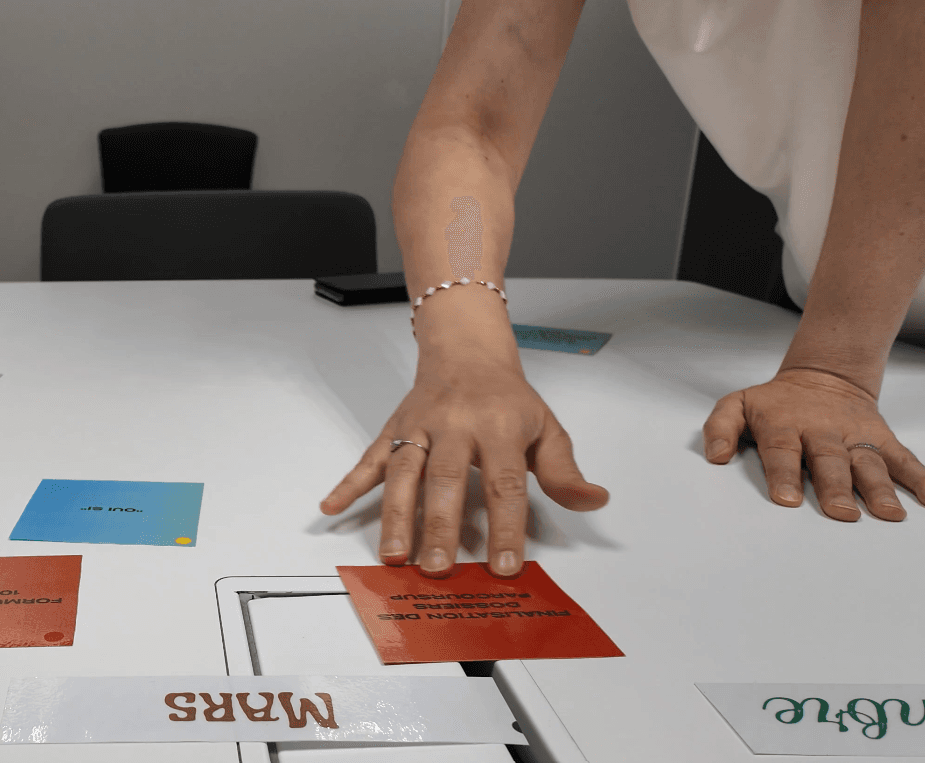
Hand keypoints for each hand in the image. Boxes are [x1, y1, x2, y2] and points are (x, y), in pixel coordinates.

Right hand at [321, 362, 608, 577]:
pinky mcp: (393, 429)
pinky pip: (368, 458)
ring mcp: (418, 427)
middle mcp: (454, 425)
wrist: (466, 351)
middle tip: (438, 568)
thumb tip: (593, 501)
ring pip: (403, 473)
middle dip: (440, 527)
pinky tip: (331, 507)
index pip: (503, 483)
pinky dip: (348, 483)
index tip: (504, 565)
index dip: (505, 527)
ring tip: (394, 556)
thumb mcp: (546, 428)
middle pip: (445, 480)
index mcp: (497, 427)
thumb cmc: (507, 398)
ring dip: (396, 516)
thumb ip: (563, 470)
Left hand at [703, 367, 924, 520]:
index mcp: (785, 425)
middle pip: (829, 461)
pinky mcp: (881, 439)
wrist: (823, 376)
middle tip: (840, 514)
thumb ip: (720, 427)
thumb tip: (714, 456)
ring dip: (880, 489)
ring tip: (890, 515)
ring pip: (869, 463)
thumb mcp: (737, 404)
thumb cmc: (776, 402)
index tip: (788, 500)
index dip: (784, 474)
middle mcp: (823, 432)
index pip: (782, 451)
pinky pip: (905, 460)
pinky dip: (924, 480)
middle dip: (835, 487)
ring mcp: (856, 436)